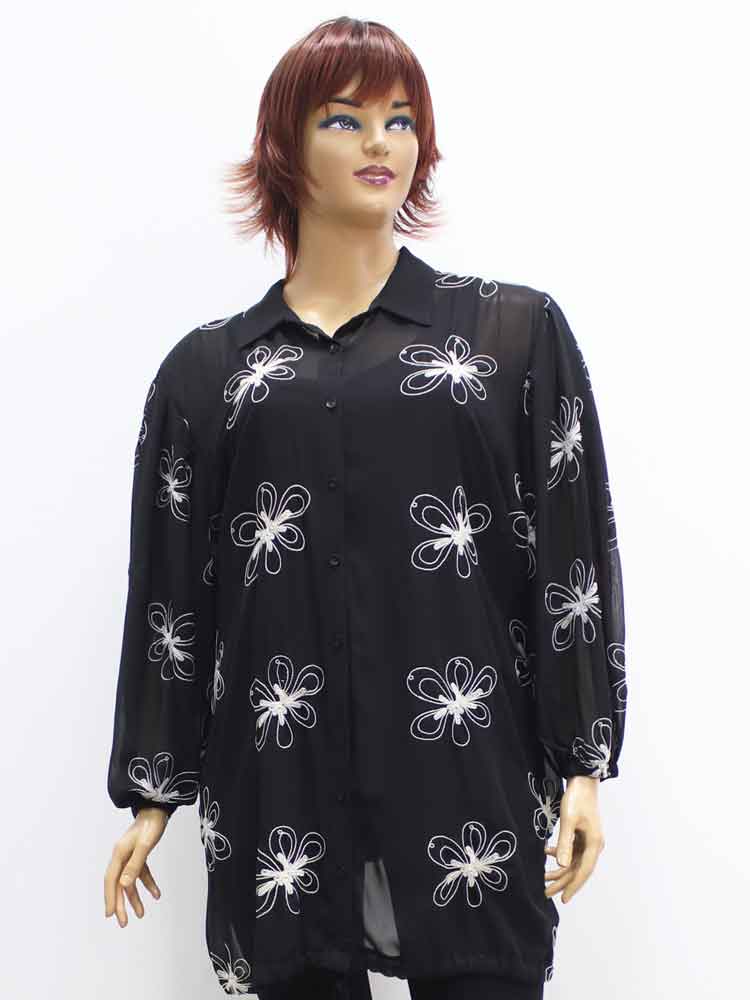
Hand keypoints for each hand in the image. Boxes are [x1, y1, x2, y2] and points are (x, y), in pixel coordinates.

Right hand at [104, 806, 169, 926]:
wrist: (158, 809)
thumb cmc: (152, 824)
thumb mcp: (145, 845)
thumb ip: (135, 865)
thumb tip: (124, 885)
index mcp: (119, 854)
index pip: (111, 880)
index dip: (110, 897)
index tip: (110, 914)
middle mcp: (121, 856)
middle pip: (118, 883)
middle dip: (121, 903)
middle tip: (124, 922)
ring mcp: (129, 856)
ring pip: (129, 881)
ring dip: (135, 897)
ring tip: (141, 914)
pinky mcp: (139, 855)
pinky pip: (141, 873)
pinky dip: (148, 884)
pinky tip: (156, 894)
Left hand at [544, 775, 604, 903]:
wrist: (583, 780)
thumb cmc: (577, 799)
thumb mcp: (568, 821)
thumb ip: (565, 843)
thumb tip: (562, 866)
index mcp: (594, 844)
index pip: (583, 872)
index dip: (573, 886)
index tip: (563, 899)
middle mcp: (594, 845)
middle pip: (578, 869)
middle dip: (562, 882)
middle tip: (546, 893)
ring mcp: (589, 840)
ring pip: (574, 861)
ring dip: (559, 869)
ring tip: (543, 877)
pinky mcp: (583, 834)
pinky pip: (572, 850)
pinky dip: (560, 854)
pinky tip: (546, 852)